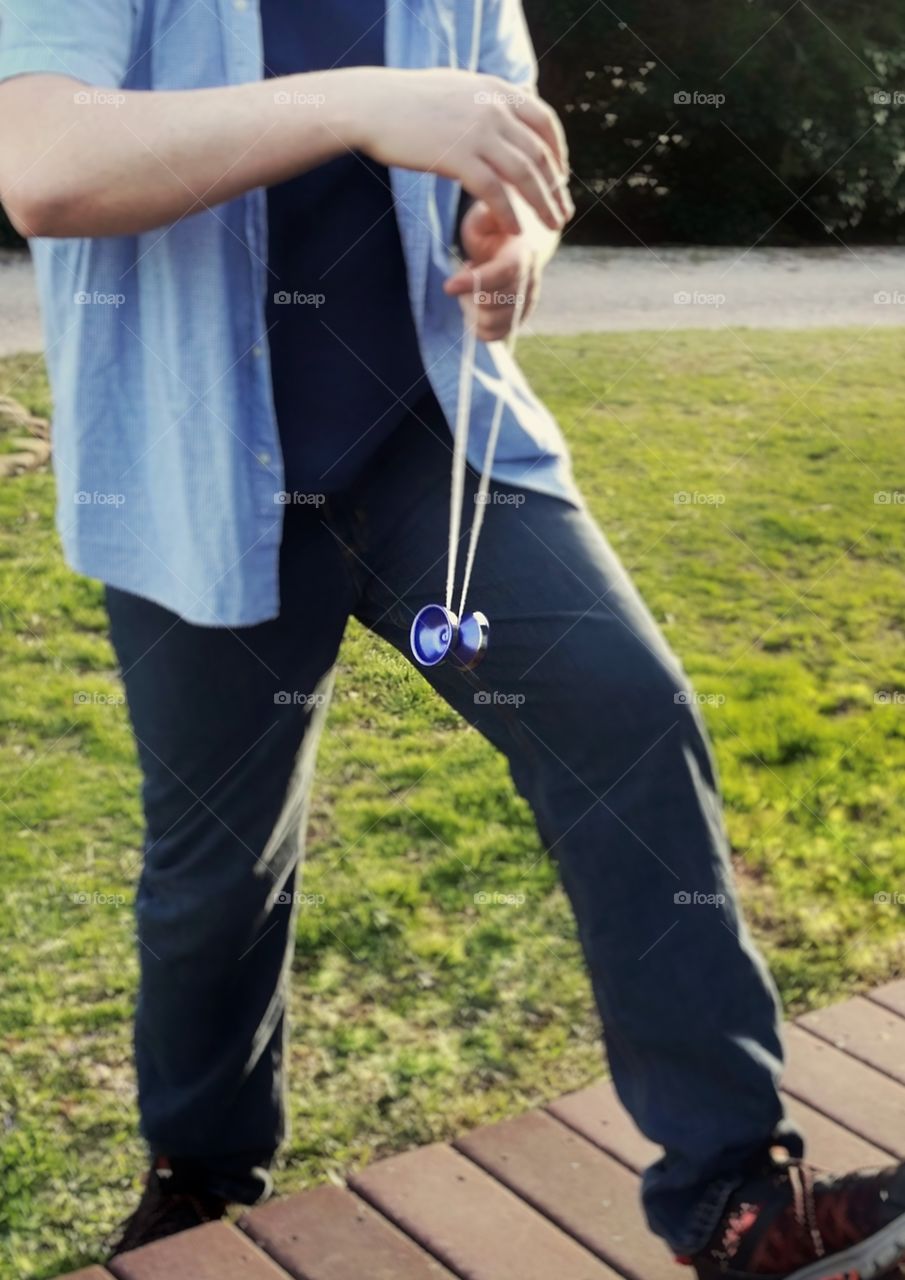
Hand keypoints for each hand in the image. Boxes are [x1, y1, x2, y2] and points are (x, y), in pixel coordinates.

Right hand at [348, 68, 571, 234]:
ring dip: (542, 204)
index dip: (558, 152)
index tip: (561, 177)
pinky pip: (494, 192)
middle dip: (556, 187)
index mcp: (496, 90)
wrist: (373, 105)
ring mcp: (477, 132)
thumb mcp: (457, 89)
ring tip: (552, 227)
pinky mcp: (458, 157)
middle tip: (564, 212)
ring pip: (524, 175)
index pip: (544, 121)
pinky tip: (515, 230)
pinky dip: (508, 213)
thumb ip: (484, 102)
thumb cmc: (407, 102)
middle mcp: (493, 108)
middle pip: (539, 154)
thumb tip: (502, 110)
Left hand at [445, 200, 539, 341]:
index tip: (448, 286)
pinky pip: (498, 335)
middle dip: (469, 298)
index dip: (477, 282)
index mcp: (522, 252)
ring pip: (495, 323)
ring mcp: (528, 301)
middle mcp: (531, 280)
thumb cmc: (493, 227)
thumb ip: (484, 219)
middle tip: (462, 279)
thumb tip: (485, 221)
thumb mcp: (485, 216)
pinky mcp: (521, 317)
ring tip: (470, 291)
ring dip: (472, 312)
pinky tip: (474, 307)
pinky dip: (478, 328)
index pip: (505, 272)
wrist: (518, 240)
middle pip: (497, 304)